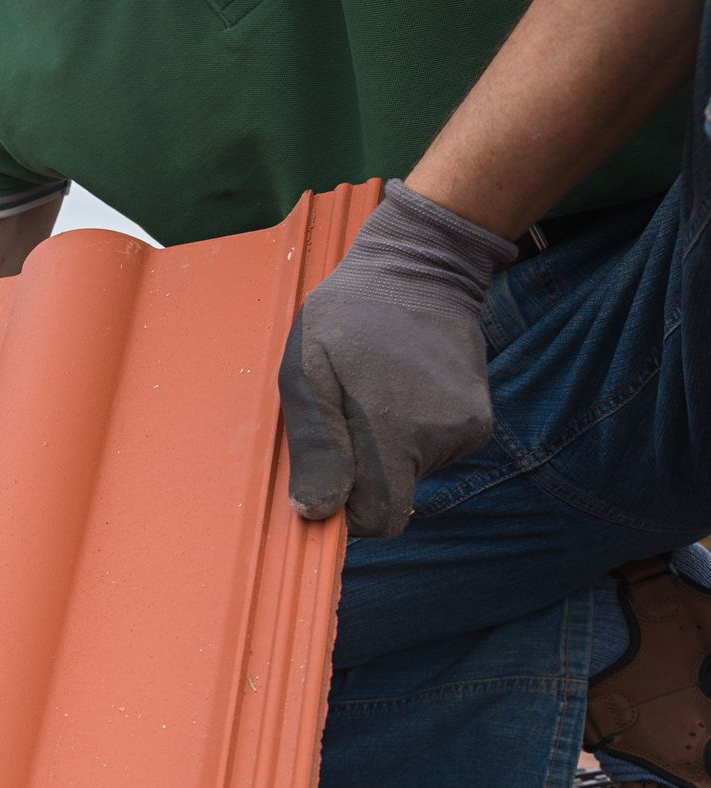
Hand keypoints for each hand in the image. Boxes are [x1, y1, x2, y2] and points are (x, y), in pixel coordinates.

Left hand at [278, 180, 516, 536]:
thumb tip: (318, 513)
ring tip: (375, 392)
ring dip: (388, 448)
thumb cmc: (350, 317)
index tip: (332, 474)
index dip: (347, 509)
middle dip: (365, 475)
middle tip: (349, 416)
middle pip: (393, 498)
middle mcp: (441, 440)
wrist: (421, 267)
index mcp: (394, 434)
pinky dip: (412, 434)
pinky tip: (402, 390)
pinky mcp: (479, 421)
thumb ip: (314, 448)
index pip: (376, 520)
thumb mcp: (307, 373)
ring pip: (412, 474)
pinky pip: (433, 452)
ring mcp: (468, 431)